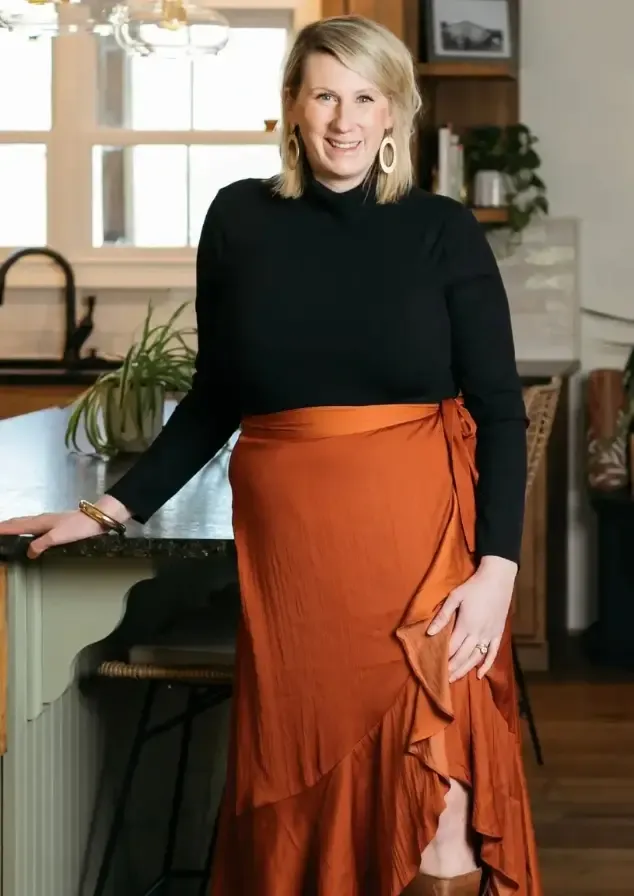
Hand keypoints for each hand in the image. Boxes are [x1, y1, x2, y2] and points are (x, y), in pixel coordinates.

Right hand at [0, 496, 130, 559]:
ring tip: (8, 529)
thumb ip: (41, 544)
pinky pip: (36, 524)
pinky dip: (27, 527)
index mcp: (40, 522)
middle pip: (20, 521)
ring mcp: (51, 520)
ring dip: (16, 525)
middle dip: (7, 525)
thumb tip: (29, 552)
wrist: (97, 518)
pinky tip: (32, 531)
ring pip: (28, 522)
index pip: (17, 525)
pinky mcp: (58, 523)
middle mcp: (43, 519)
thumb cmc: (77, 527)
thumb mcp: (57, 537)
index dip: (4, 528)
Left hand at [426, 556, 516, 681]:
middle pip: (463, 656)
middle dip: (452, 668)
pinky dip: (486, 665)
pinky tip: (479, 674)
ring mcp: (490, 635)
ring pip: (476, 658)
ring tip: (454, 679)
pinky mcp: (498, 634)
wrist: (497, 580)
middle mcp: (478, 634)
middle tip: (442, 679)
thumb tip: (429, 632)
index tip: (434, 666)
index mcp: (466, 625)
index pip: (451, 647)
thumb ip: (443, 615)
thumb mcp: (454, 597)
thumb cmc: (473, 587)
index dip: (443, 658)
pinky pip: (492, 653)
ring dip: (465, 669)